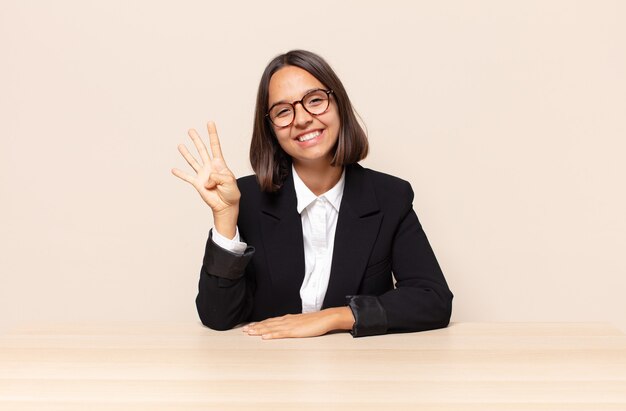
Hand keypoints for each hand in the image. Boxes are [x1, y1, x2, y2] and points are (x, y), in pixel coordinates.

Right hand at [172, 122, 239, 236]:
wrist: (226, 205)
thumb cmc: (231, 193)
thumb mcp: (229, 182)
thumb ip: (219, 176)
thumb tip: (207, 177)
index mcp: (219, 164)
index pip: (215, 146)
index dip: (212, 134)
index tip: (210, 123)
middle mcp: (210, 167)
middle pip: (202, 150)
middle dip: (196, 140)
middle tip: (191, 130)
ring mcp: (203, 174)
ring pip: (193, 161)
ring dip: (186, 153)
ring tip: (180, 145)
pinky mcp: (197, 183)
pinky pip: (187, 177)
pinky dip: (180, 174)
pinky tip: (173, 170)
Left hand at [242, 307, 354, 339]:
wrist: (326, 318)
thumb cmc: (316, 322)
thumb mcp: (301, 323)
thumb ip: (293, 325)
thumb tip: (285, 328)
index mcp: (288, 319)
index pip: (270, 321)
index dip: (259, 324)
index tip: (250, 326)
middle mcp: (286, 320)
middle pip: (267, 324)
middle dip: (255, 327)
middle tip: (244, 330)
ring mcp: (290, 325)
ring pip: (271, 328)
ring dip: (259, 330)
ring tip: (250, 333)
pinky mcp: (295, 331)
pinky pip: (280, 333)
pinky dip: (271, 335)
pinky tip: (264, 337)